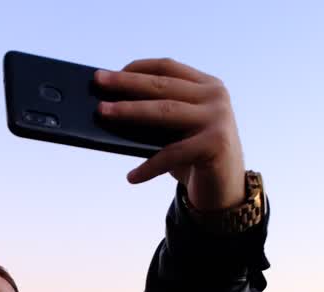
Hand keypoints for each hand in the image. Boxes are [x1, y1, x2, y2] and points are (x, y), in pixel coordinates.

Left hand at [94, 59, 245, 210]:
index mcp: (207, 85)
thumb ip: (157, 113)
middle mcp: (215, 96)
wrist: (226, 191)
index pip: (168, 68)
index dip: (137, 68)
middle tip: (97, 81)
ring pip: (164, 110)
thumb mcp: (176, 130)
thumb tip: (110, 107)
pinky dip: (150, 166)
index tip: (110, 72)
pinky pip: (172, 153)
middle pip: (162, 85)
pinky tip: (131, 177)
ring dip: (129, 110)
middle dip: (126, 83)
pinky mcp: (215, 144)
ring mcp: (218, 118)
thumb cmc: (193, 157)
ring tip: (102, 112)